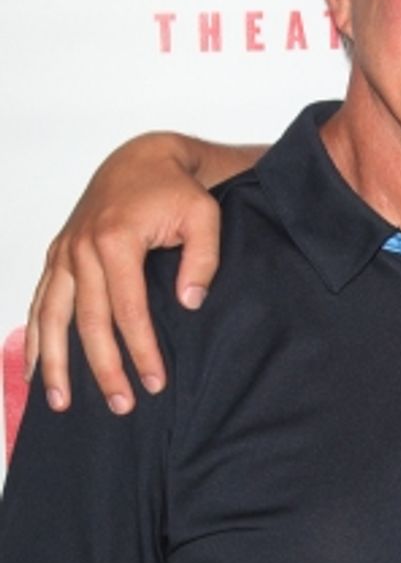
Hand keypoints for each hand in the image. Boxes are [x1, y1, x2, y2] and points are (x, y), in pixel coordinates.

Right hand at [26, 133, 220, 413]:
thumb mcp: (204, 216)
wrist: (142, 158)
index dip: (141, 349)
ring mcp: (64, 252)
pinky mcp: (58, 255)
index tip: (155, 382)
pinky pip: (40, 301)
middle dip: (103, 367)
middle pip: (88, 321)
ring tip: (60, 403)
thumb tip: (190, 305)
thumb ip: (203, 260)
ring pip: (53, 317)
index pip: (128, 309)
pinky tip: (33, 369)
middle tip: (121, 405)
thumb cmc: (177, 190)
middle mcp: (81, 248)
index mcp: (115, 239)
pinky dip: (34, 335)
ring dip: (54, 362)